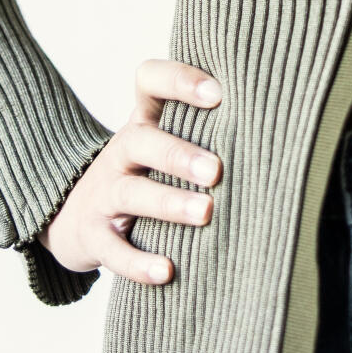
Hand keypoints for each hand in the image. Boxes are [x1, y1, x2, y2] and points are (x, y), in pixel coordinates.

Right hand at [40, 57, 225, 284]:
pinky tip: (166, 271)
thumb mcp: (162, 145)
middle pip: (141, 141)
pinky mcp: (93, 236)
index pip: (150, 82)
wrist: (71, 217)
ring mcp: (103, 194)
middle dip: (178, 154)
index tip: (218, 93)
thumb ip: (205, 132)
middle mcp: (121, 154)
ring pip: (130, 193)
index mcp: (143, 123)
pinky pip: (112, 249)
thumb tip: (279, 129)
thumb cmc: (144, 175)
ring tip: (205, 213)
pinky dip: (137, 262)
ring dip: (168, 202)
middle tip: (216, 171)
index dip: (179, 80)